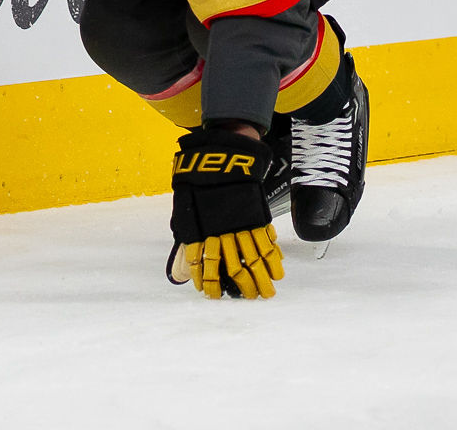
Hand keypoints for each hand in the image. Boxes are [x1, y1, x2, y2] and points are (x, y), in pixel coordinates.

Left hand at [168, 127, 284, 298]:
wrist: (221, 158)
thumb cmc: (198, 187)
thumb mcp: (185, 215)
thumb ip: (185, 246)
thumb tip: (178, 275)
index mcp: (202, 230)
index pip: (205, 264)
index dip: (210, 281)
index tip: (214, 295)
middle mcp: (223, 229)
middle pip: (234, 265)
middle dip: (242, 285)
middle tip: (248, 299)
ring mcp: (242, 222)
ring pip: (254, 256)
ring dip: (261, 277)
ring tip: (267, 292)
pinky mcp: (256, 214)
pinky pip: (267, 240)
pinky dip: (273, 257)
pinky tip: (277, 270)